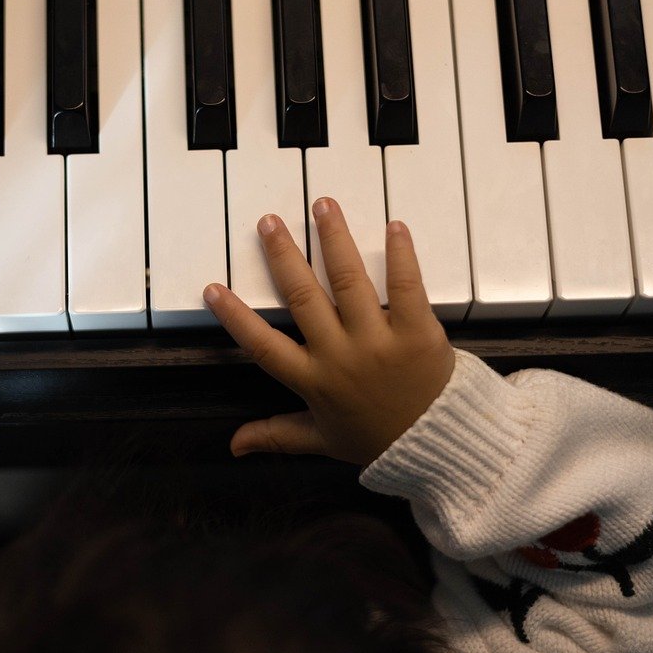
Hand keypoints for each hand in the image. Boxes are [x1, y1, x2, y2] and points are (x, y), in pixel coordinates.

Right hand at [204, 198, 454, 466]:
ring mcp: (379, 342)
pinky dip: (401, 256)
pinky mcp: (418, 332)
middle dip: (283, 256)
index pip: (263, 346)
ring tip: (323, 206)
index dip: (236, 318)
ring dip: (334, 239)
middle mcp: (340, 357)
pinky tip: (393, 226)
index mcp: (314, 381)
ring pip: (349, 282)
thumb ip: (276, 435)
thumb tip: (235, 445)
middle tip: (269, 223)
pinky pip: (407, 288)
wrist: (439, 446)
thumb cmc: (379, 441)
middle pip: (303, 298)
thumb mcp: (322, 440)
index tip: (214, 288)